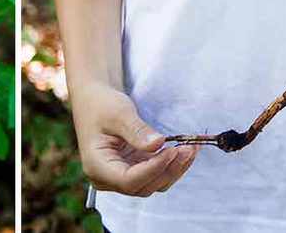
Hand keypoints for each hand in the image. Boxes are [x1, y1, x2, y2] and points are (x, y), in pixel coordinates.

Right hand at [70, 82, 196, 196]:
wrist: (94, 99)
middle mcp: (107, 178)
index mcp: (97, 166)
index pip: (129, 180)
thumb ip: (137, 130)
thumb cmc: (101, 104)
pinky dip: (171, 164)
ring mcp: (120, 176)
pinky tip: (185, 150)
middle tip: (188, 148)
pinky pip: (155, 174)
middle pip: (143, 186)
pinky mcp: (132, 170)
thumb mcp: (118, 112)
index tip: (171, 150)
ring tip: (191, 148)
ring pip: (152, 184)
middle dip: (168, 169)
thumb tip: (158, 145)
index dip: (153, 169)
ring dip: (174, 169)